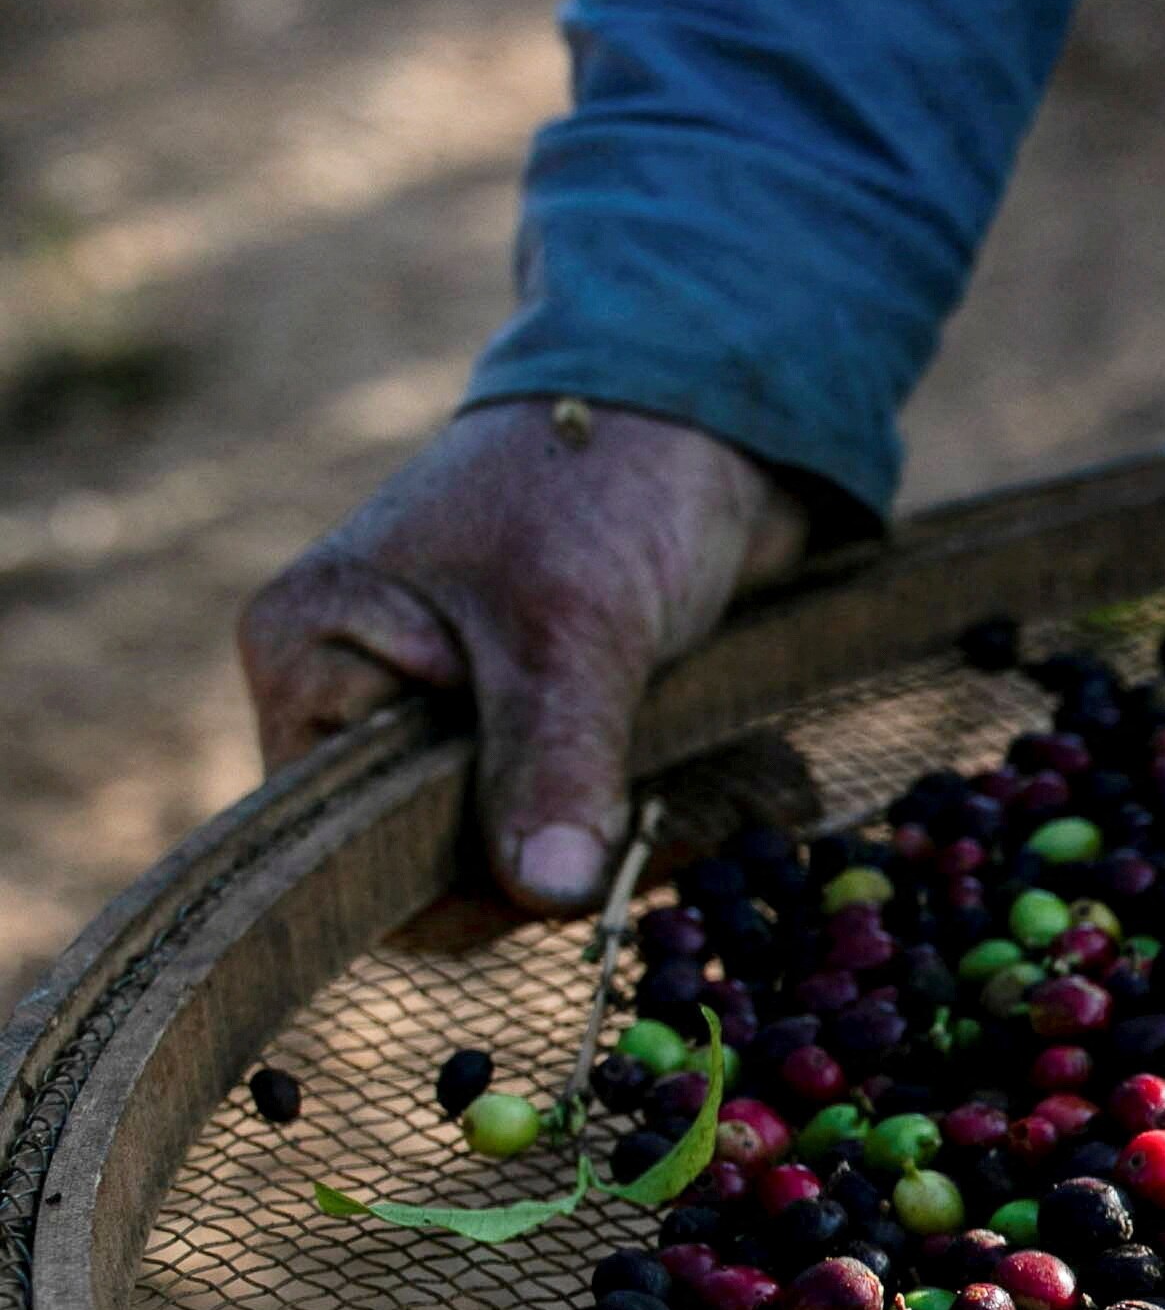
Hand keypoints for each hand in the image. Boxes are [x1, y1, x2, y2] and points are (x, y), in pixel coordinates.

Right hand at [238, 398, 811, 911]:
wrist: (709, 414)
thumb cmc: (607, 487)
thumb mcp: (574, 631)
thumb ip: (551, 762)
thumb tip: (550, 895)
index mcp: (309, 656)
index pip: (342, 844)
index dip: (446, 880)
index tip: (566, 859)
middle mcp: (356, 693)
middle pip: (425, 856)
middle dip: (539, 861)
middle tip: (646, 831)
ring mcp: (441, 709)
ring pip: (505, 846)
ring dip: (597, 844)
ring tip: (676, 799)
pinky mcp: (525, 719)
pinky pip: (560, 814)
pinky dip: (625, 821)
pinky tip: (689, 794)